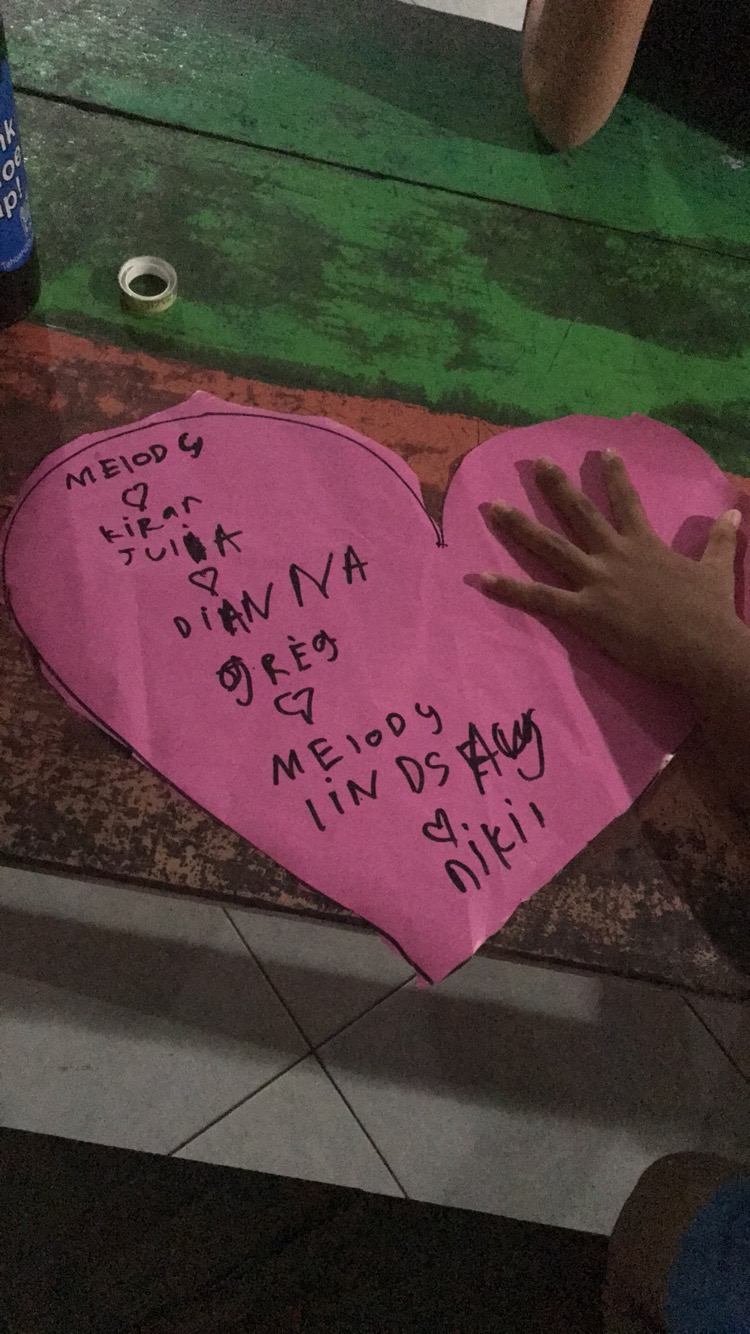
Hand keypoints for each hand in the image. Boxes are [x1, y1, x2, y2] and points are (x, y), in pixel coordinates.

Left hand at [477, 451, 746, 692]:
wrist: (703, 648)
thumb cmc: (710, 613)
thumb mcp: (718, 569)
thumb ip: (720, 539)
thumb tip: (735, 511)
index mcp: (645, 545)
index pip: (627, 501)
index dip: (614, 476)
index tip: (603, 450)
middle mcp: (616, 555)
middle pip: (580, 514)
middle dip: (556, 487)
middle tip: (536, 462)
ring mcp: (597, 581)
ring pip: (551, 547)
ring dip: (519, 526)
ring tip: (492, 507)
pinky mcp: (586, 612)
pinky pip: (540, 598)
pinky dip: (509, 589)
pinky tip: (480, 579)